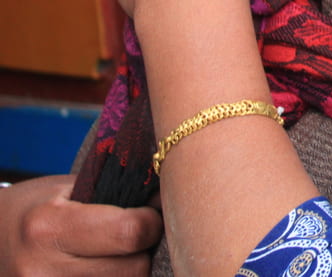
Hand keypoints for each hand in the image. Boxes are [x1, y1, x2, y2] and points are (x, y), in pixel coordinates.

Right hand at [0, 175, 161, 275]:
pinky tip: (106, 269)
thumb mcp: (69, 190)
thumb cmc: (36, 208)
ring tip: (117, 254)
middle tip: (138, 237)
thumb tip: (169, 202)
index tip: (149, 213)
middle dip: (145, 251)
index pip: (131, 233)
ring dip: (131, 271)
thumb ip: (117, 196)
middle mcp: (42, 270)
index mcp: (48, 227)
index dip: (152, 221)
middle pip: (134, 270)